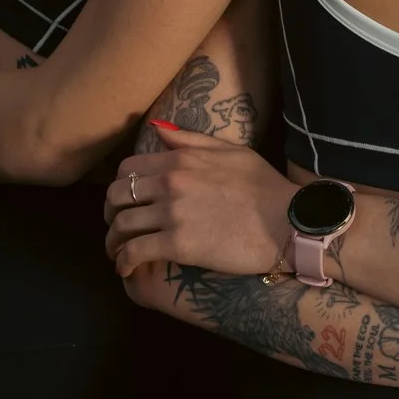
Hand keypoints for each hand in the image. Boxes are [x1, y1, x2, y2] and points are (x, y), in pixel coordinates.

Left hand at [103, 125, 293, 277]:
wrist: (289, 221)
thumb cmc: (266, 187)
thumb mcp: (232, 151)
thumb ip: (191, 140)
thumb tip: (157, 129)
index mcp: (181, 159)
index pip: (128, 168)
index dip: (120, 185)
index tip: (124, 200)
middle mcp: (170, 183)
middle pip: (116, 196)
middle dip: (110, 213)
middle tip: (117, 227)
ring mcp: (172, 213)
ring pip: (120, 225)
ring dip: (112, 242)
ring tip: (117, 253)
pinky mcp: (177, 244)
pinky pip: (134, 252)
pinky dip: (123, 262)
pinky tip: (125, 269)